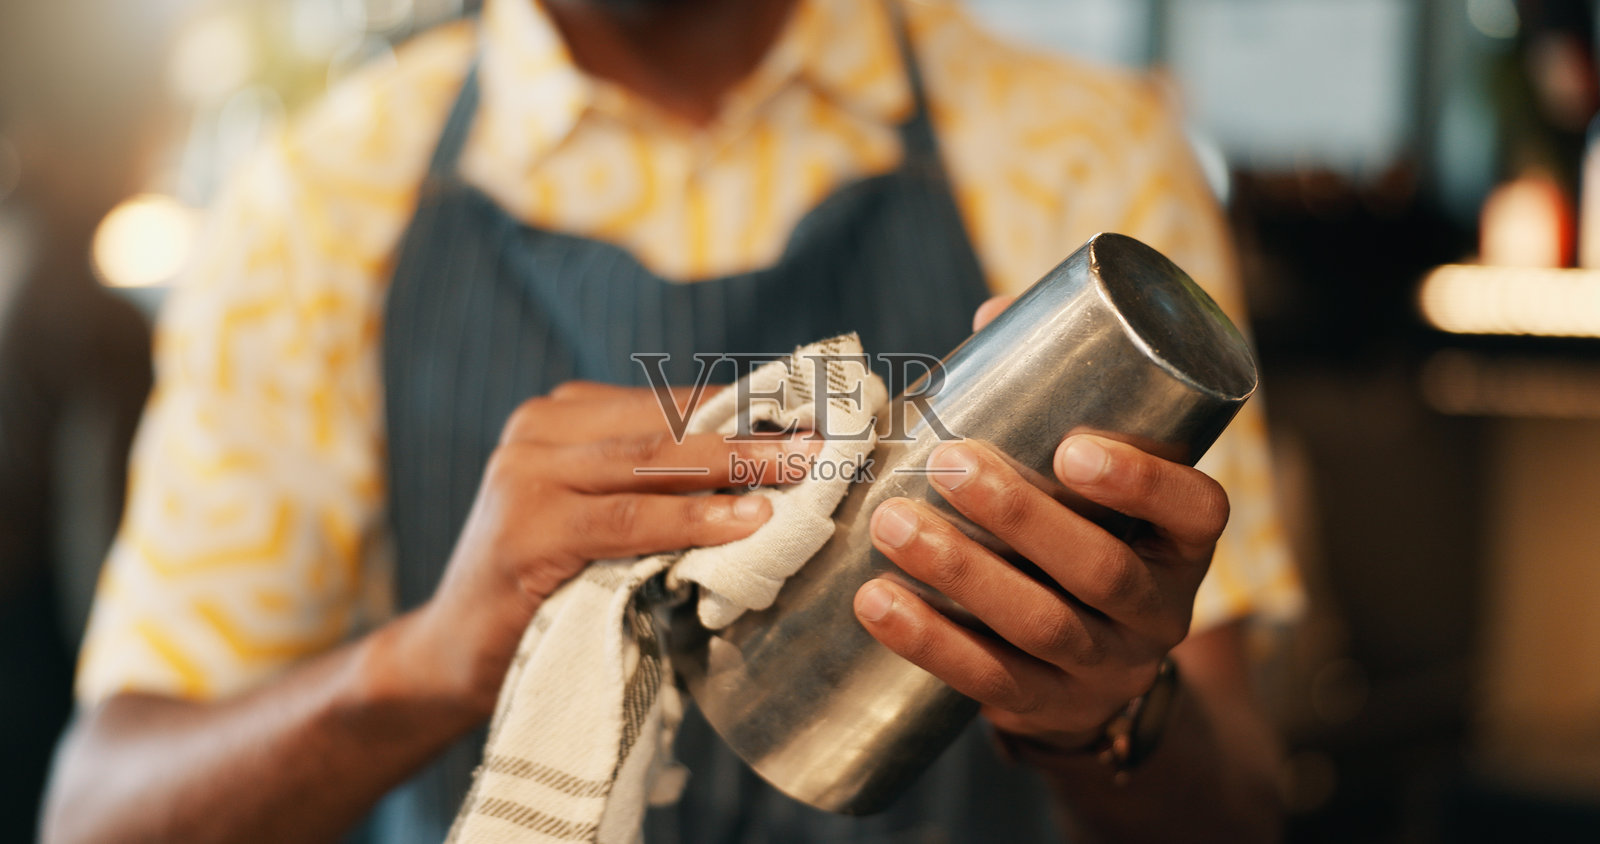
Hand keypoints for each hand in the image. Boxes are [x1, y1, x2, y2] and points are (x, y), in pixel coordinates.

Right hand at [399, 381, 815, 713]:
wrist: (453, 654)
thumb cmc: (546, 584)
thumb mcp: (600, 516)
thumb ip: (655, 484)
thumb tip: (767, 464)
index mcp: (559, 416)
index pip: (667, 402)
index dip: (744, 408)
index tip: (815, 413)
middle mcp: (538, 431)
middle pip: (666, 425)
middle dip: (753, 433)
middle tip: (827, 441)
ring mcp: (526, 477)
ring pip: (652, 463)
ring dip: (737, 467)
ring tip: (803, 473)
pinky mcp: (528, 532)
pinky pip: (628, 520)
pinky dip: (692, 521)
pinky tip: (746, 522)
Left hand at [851, 296, 1229, 751]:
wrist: (1092, 673)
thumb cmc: (1084, 534)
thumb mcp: (1096, 484)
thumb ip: (1056, 401)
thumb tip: (994, 314)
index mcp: (1184, 542)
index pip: (1196, 511)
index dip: (1144, 481)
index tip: (1074, 446)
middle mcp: (1159, 609)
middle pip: (1102, 570)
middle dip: (1021, 516)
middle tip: (947, 464)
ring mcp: (1107, 668)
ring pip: (1042, 627)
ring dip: (962, 573)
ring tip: (891, 523)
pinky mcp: (1047, 710)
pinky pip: (991, 682)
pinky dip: (929, 642)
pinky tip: (875, 603)